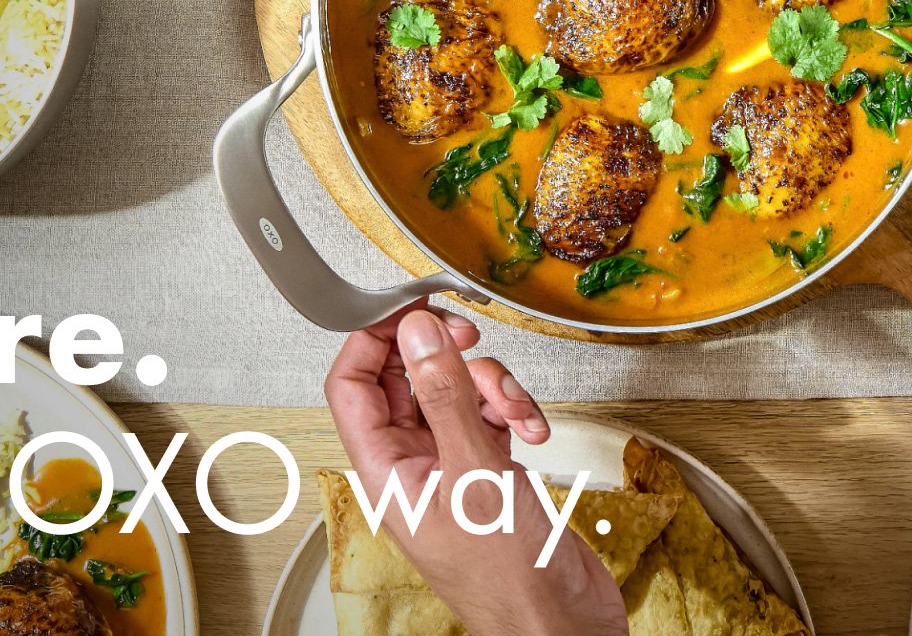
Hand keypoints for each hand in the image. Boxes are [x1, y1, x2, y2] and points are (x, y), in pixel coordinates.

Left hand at [323, 303, 627, 634]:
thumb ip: (445, 397)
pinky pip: (491, 417)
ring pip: (456, 394)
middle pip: (408, 381)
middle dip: (443, 356)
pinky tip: (532, 430)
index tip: (408, 307)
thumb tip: (417, 334)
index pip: (352, 386)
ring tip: (514, 408)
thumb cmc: (509, 580)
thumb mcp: (474, 472)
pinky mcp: (490, 471)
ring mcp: (452, 467)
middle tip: (467, 337)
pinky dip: (514, 412)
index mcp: (385, 471)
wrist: (560, 623)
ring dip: (491, 386)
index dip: (373, 339)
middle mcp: (413, 466)